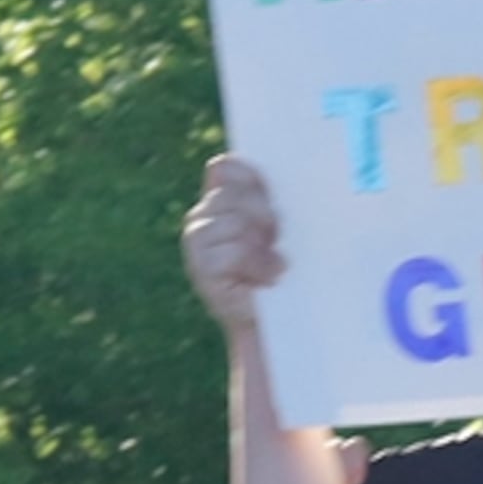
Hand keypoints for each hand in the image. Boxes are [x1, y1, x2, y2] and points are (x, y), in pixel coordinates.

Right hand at [184, 154, 287, 330]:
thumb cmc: (286, 267)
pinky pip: (236, 251)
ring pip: (236, 221)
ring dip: (263, 245)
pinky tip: (268, 277)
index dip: (252, 178)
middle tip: (277, 241)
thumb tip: (285, 166)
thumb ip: (274, 197)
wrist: (278, 317)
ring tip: (275, 265)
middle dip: (265, 216)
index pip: (226, 168)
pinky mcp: (201, 268)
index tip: (274, 200)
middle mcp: (201, 216)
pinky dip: (259, 265)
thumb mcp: (284, 225)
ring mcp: (196, 241)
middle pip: (232, 194)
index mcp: (219, 198)